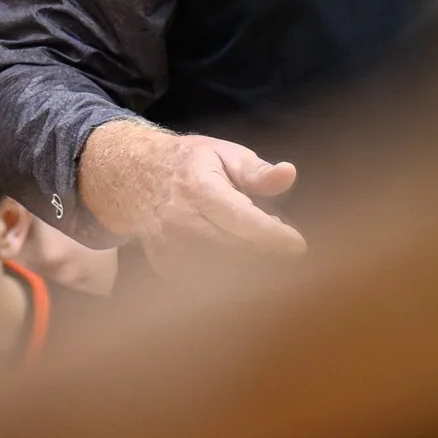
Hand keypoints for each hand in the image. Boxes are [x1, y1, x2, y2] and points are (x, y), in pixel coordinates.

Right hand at [80, 122, 306, 279]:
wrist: (138, 179)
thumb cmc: (191, 165)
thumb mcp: (225, 155)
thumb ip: (258, 171)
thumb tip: (289, 174)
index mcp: (199, 189)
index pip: (241, 220)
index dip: (272, 236)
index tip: (298, 245)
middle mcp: (181, 222)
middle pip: (236, 250)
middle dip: (266, 251)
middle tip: (280, 235)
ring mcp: (171, 248)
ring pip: (223, 272)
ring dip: (251, 263)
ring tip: (257, 239)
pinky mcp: (167, 267)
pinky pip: (207, 282)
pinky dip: (230, 274)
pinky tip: (236, 253)